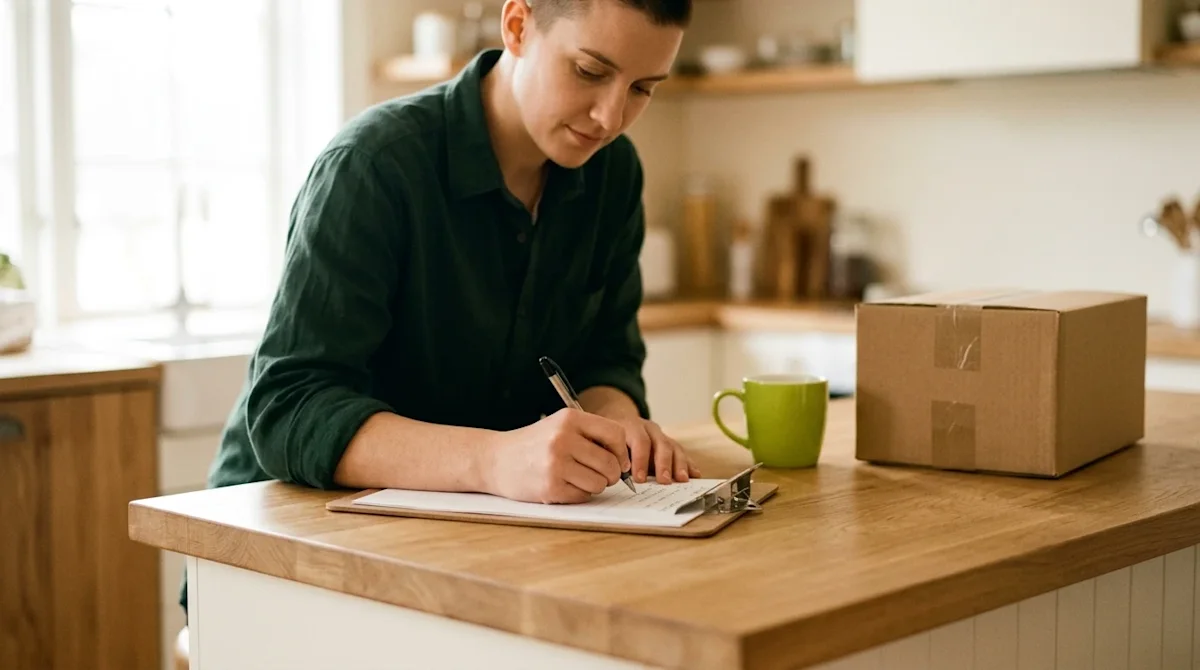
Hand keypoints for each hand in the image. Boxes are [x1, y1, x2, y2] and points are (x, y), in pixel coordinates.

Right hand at [484, 408, 630, 503]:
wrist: (494, 460)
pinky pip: (583, 495)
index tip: (617, 460)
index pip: (616, 434)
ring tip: (577, 478)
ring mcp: (556, 464)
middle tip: (599, 474)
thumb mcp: (560, 426)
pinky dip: (579, 494)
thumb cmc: (534, 444)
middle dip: (610, 474)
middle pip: (611, 463)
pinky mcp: (550, 487)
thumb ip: (591, 436)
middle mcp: (563, 439)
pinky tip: (563, 486)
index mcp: (570, 419)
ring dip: (595, 485)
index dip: (621, 452)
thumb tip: (626, 463)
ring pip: (600, 482)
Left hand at [615, 417, 700, 484]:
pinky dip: (689, 465)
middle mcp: (650, 429)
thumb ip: (613, 456)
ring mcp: (662, 436)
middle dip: (663, 464)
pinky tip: (695, 475)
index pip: (640, 441)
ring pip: (674, 448)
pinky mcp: (671, 444)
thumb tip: (615, 474)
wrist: (620, 422)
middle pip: (661, 444)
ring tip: (682, 480)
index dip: (640, 460)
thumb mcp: (607, 442)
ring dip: (680, 465)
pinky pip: (682, 453)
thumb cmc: (612, 440)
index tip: (639, 479)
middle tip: (664, 481)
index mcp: (632, 427)